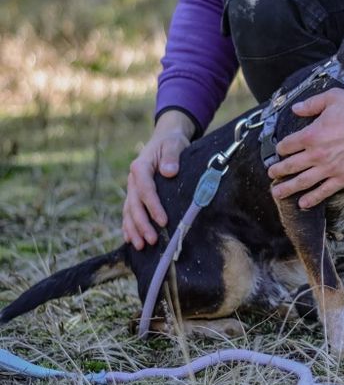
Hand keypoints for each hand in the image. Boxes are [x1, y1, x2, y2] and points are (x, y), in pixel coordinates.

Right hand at [122, 110, 194, 249]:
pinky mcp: (136, 194)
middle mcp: (133, 179)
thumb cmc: (172, 142)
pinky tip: (130, 240)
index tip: (163, 221)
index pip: (145, 190)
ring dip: (134, 229)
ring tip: (141, 246)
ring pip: (129, 211)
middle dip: (142, 224)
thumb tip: (169, 171)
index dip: (153, 206)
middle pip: (135, 205)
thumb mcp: (174, 144)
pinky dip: (128, 226)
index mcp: (140, 167)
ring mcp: (132, 187)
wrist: (165, 139)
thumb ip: (172, 156)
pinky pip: (129, 212)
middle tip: (152, 240)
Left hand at [268, 90, 343, 208]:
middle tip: (271, 174)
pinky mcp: (343, 178)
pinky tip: (303, 203)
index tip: (279, 150)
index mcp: (311, 134)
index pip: (288, 144)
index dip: (281, 147)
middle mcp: (316, 154)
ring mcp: (329, 168)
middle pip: (290, 166)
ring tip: (277, 193)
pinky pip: (323, 191)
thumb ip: (312, 104)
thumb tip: (296, 108)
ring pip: (302, 182)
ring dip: (287, 188)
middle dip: (278, 171)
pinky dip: (312, 199)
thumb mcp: (333, 98)